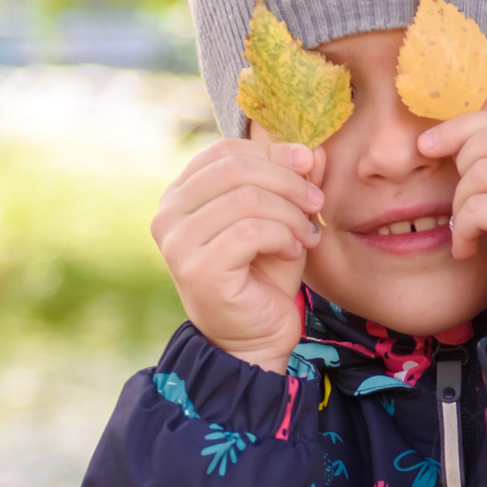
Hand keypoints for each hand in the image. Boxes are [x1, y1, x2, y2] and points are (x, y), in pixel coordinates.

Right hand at [152, 138, 326, 373]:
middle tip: (317, 204)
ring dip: (290, 214)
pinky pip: (251, 231)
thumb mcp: (282, 219)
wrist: (257, 336)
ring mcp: (177, 243)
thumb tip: (315, 150)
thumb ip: (292, 183)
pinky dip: (283, 236)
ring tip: (306, 235)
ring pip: (247, 199)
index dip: (273, 151)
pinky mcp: (197, 269)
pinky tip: (294, 251)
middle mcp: (169, 214)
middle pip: (236, 168)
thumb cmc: (266, 275)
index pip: (226, 151)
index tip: (310, 165)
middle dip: (288, 182)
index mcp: (181, 195)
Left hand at [420, 109, 486, 323]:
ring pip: (481, 173)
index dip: (464, 127)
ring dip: (462, 207)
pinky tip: (470, 249)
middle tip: (461, 203)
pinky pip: (479, 206)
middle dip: (462, 166)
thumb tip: (445, 135)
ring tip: (470, 233)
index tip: (428, 143)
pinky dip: (464, 230)